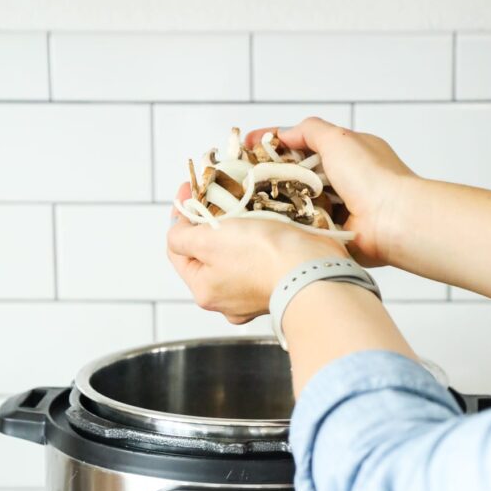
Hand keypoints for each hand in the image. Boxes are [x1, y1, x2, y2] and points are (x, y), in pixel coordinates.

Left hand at [167, 191, 348, 323]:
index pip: (178, 251)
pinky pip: (261, 256)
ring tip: (242, 202)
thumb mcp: (208, 240)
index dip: (181, 217)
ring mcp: (254, 293)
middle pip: (207, 252)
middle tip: (216, 192)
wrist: (315, 270)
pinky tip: (265, 221)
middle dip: (209, 221)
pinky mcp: (279, 281)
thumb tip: (176, 233)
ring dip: (236, 227)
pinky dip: (260, 237)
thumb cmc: (262, 256)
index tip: (190, 190)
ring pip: (235, 253)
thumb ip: (181, 237)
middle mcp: (227, 299)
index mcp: (205, 291)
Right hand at [247, 118, 417, 267]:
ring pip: (296, 201)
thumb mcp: (338, 138)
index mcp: (346, 155)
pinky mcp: (331, 233)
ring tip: (244, 198)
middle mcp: (341, 181)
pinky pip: (303, 226)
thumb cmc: (371, 176)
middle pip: (296, 174)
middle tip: (238, 176)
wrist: (392, 221)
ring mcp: (336, 209)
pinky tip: (265, 221)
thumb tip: (283, 134)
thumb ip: (309, 130)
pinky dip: (289, 223)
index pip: (302, 145)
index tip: (245, 146)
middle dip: (269, 174)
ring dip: (276, 200)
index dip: (272, 144)